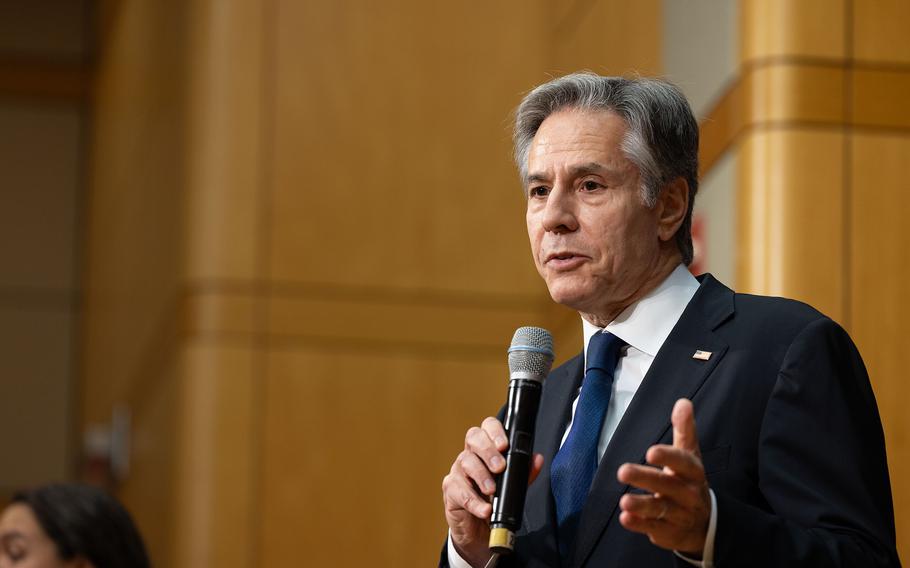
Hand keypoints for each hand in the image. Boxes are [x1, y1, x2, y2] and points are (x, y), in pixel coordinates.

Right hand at [442, 416, 544, 566]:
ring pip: (465, 462)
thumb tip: (538, 459)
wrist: (479, 531)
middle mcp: (470, 455)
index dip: (495, 431)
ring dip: (481, 475)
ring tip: (492, 490)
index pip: (487, 427)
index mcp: (485, 449)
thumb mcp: (512, 486)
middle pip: (473, 438)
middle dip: (488, 450)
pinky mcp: (451, 491)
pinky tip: (485, 509)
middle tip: (500, 467)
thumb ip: (524, 472)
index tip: (504, 445)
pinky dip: (474, 502)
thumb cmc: (494, 501)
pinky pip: (459, 491)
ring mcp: (458, 471)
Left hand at [616, 398, 709, 555]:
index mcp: (693, 472)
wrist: (706, 524)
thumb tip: (683, 402)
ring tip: (624, 500)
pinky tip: (625, 518)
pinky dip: (639, 524)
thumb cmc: (690, 482)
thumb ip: (685, 430)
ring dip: (642, 505)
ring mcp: (679, 514)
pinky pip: (653, 527)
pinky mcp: (668, 531)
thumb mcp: (690, 456)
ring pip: (660, 509)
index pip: (683, 463)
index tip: (651, 451)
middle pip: (667, 485)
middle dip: (645, 478)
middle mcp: (688, 493)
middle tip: (623, 470)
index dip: (668, 457)